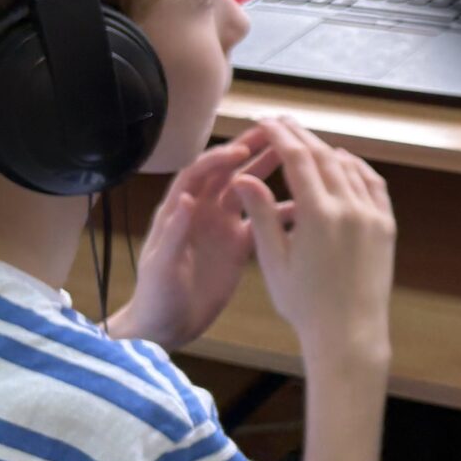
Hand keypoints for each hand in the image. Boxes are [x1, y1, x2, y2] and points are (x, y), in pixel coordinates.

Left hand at [109, 127, 280, 347]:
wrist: (166, 327)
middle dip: (249, 151)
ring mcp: (222, 228)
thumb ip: (175, 232)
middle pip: (226, 173)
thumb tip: (187, 199)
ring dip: (267, 172)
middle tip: (275, 134)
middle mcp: (202, 213)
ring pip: (248, 191)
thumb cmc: (156, 296)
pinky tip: (305, 206)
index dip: (218, 159)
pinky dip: (281, 213)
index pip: (197, 174)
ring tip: (294, 155)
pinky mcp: (239, 246)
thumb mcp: (162, 266)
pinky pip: (263, 222)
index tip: (241, 150)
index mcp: (178, 212)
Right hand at [235, 118, 396, 379]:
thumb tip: (244, 178)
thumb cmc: (304, 304)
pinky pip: (373, 184)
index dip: (280, 135)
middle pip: (324, 156)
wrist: (349, 333)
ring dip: (327, 148)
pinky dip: (356, 167)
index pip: (298, 159)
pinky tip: (343, 162)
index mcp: (318, 215)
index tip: (265, 121)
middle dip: (301, 135)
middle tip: (281, 122)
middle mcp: (350, 208)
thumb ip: (262, 215)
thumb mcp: (274, 260)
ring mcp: (372, 215)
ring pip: (349, 167)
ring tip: (307, 140)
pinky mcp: (386, 226)